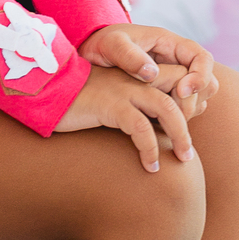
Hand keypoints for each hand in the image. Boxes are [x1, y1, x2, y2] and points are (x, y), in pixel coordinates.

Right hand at [55, 62, 200, 171]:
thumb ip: (135, 105)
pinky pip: (140, 127)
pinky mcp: (110, 105)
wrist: (46, 92)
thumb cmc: (80, 101)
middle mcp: (135, 77)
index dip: (190, 102)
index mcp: (139, 73)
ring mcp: (123, 89)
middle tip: (189, 151)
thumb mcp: (113, 98)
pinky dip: (150, 148)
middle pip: (181, 89)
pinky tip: (150, 166)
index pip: (180, 80)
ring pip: (167, 107)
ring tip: (182, 159)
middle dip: (192, 118)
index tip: (186, 131)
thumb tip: (159, 131)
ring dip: (180, 135)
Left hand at [79, 24, 216, 111]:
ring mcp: (174, 79)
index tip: (182, 92)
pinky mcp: (167, 95)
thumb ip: (128, 55)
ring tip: (163, 122)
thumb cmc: (101, 44)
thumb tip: (152, 74)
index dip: (199, 76)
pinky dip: (177, 119)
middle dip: (195, 99)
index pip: (202, 58)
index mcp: (169, 43)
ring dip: (188, 112)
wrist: (90, 55)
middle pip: (207, 81)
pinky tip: (156, 126)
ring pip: (198, 99)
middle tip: (173, 114)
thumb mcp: (110, 45)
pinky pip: (184, 110)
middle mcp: (177, 61)